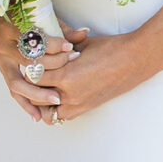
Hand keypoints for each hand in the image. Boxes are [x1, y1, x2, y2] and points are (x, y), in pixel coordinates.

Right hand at [0, 14, 77, 123]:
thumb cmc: (23, 18)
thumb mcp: (41, 19)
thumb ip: (62, 29)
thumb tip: (84, 33)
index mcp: (11, 29)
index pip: (34, 41)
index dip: (53, 45)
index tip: (70, 47)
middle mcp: (3, 47)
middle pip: (25, 64)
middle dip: (49, 72)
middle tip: (67, 75)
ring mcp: (1, 62)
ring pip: (17, 84)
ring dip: (36, 95)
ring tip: (55, 102)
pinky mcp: (4, 73)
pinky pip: (14, 92)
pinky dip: (26, 104)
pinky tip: (37, 116)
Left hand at [36, 27, 154, 124]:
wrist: (135, 59)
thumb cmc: (110, 48)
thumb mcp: (79, 45)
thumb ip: (58, 51)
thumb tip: (43, 50)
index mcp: (66, 76)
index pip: (32, 76)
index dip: (28, 67)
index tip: (27, 61)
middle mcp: (69, 95)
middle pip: (35, 95)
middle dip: (31, 85)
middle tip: (30, 75)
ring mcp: (78, 104)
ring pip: (46, 112)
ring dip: (41, 102)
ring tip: (41, 88)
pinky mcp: (86, 108)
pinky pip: (61, 116)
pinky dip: (54, 109)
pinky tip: (54, 97)